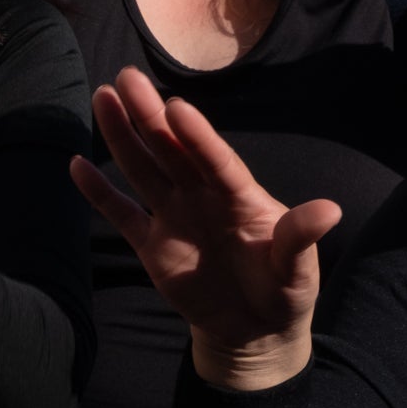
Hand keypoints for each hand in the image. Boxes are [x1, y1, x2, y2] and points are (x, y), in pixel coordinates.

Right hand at [71, 69, 336, 390]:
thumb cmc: (282, 291)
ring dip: (122, 136)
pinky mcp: (152, 245)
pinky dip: (98, 192)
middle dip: (150, 115)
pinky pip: (121, 213)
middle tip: (127, 78)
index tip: (176, 107)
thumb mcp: (298, 270)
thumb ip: (300, 239)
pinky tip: (76, 165)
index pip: (216, 161)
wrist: (253, 330)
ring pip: (143, 169)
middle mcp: (203, 197)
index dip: (197, 136)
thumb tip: (330, 211)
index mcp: (240, 197)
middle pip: (172, 151)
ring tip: (103, 98)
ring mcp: (174, 217)